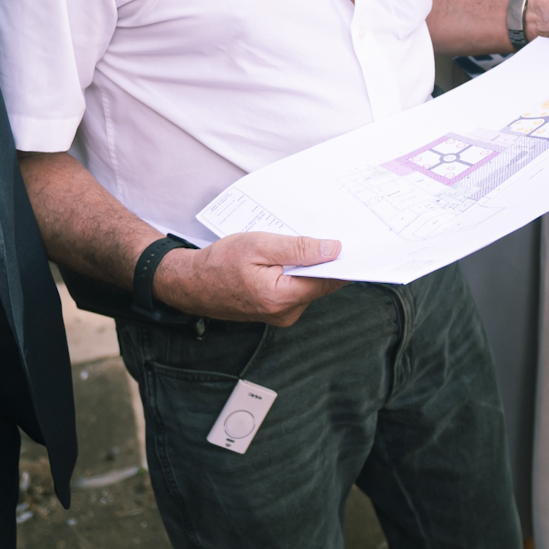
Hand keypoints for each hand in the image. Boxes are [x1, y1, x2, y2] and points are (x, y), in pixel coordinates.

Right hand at [153, 232, 346, 326]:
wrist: (190, 284)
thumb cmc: (219, 263)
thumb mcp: (259, 246)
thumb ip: (298, 248)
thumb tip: (334, 249)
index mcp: (283, 298)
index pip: (329, 281)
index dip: (344, 262)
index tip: (357, 244)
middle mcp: (286, 313)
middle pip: (321, 283)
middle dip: (324, 259)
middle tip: (325, 233)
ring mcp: (282, 315)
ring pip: (309, 285)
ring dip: (308, 265)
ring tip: (293, 244)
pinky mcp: (276, 311)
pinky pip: (297, 289)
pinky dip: (296, 272)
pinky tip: (284, 257)